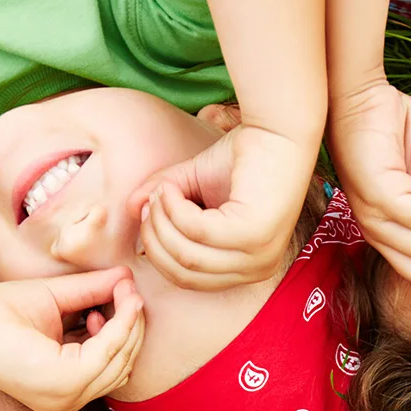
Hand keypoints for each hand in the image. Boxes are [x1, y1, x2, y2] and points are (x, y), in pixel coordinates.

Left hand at [0, 268, 143, 410]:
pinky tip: (117, 301)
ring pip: (120, 360)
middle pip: (122, 366)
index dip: (126, 331)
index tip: (126, 295)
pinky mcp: (63, 383)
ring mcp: (65, 397)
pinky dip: (120, 325)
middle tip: (131, 291)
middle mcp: (66, 401)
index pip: (111, 366)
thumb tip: (128, 279)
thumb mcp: (57, 300)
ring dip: (128, 323)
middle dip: (133, 327)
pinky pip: (108, 352)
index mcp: (62, 389)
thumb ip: (92, 293)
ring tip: (123, 292)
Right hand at [126, 122, 317, 290]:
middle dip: (156, 237)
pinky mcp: (255, 235)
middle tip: (151, 201)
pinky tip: (174, 187)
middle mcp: (256, 269)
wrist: (278, 130)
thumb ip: (163, 200)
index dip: (158, 250)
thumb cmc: (241, 157)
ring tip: (163, 190)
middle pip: (184, 272)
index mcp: (246, 268)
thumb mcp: (192, 185)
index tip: (148, 213)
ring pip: (187, 255)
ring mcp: (259, 256)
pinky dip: (176, 209)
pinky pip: (198, 232)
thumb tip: (132, 209)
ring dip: (163, 220)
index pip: (188, 279)